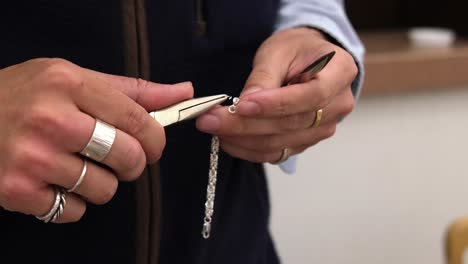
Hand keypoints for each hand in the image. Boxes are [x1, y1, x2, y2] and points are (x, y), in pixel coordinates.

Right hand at [0, 58, 192, 221]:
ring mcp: (32, 158)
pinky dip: (72, 202)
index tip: (153, 144)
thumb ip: (131, 90)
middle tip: (119, 157)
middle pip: (128, 157)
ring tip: (78, 165)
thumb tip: (182, 93)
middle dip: (133, 163)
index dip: (156, 138)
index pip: (138, 120)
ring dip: (100, 183)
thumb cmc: (23, 95)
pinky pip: (73, 211)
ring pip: (104, 189)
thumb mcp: (72, 78)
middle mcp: (51, 119)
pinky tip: (55, 181)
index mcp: (69, 84)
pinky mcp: (17, 190)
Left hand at [196, 27, 356, 162]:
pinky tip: (227, 139)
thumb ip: (264, 77)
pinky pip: (275, 153)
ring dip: (242, 139)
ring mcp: (322, 128)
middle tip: (211, 119)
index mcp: (340, 73)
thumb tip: (245, 105)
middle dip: (246, 124)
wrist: (307, 61)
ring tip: (213, 126)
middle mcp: (337, 106)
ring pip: (280, 143)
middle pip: (291, 124)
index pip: (311, 96)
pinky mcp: (304, 142)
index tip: (242, 104)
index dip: (276, 104)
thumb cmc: (296, 50)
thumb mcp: (279, 51)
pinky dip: (248, 149)